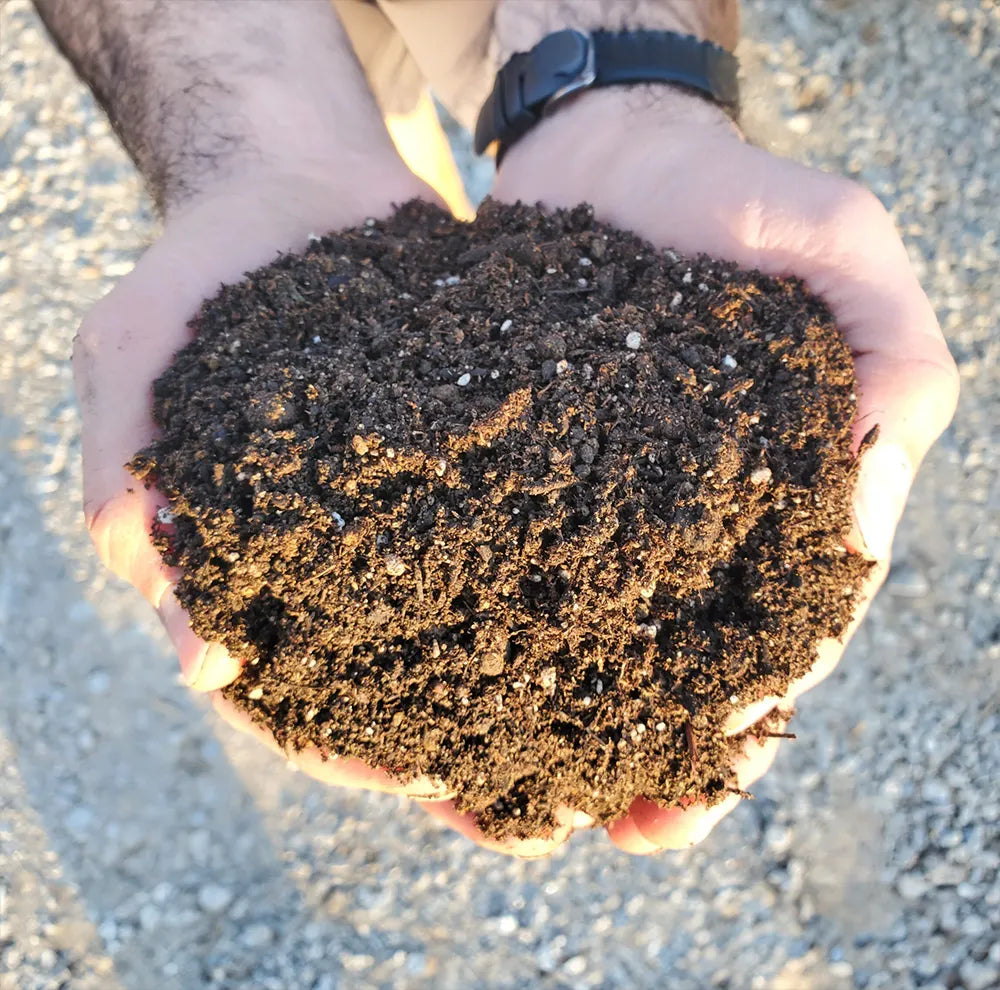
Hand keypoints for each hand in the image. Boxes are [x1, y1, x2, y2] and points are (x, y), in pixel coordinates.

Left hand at [492, 87, 958, 853]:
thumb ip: (888, 360)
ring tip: (511, 798)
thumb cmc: (732, 191)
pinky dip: (488, 638)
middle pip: (685, 659)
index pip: (790, 621)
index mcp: (786, 489)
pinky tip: (447, 692)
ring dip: (563, 724)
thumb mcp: (842, 246)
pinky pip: (508, 573)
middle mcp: (694, 518)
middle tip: (615, 826)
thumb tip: (869, 506)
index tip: (714, 765)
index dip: (760, 702)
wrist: (607, 148)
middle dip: (657, 749)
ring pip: (592, 640)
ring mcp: (606, 506)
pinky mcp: (525, 480)